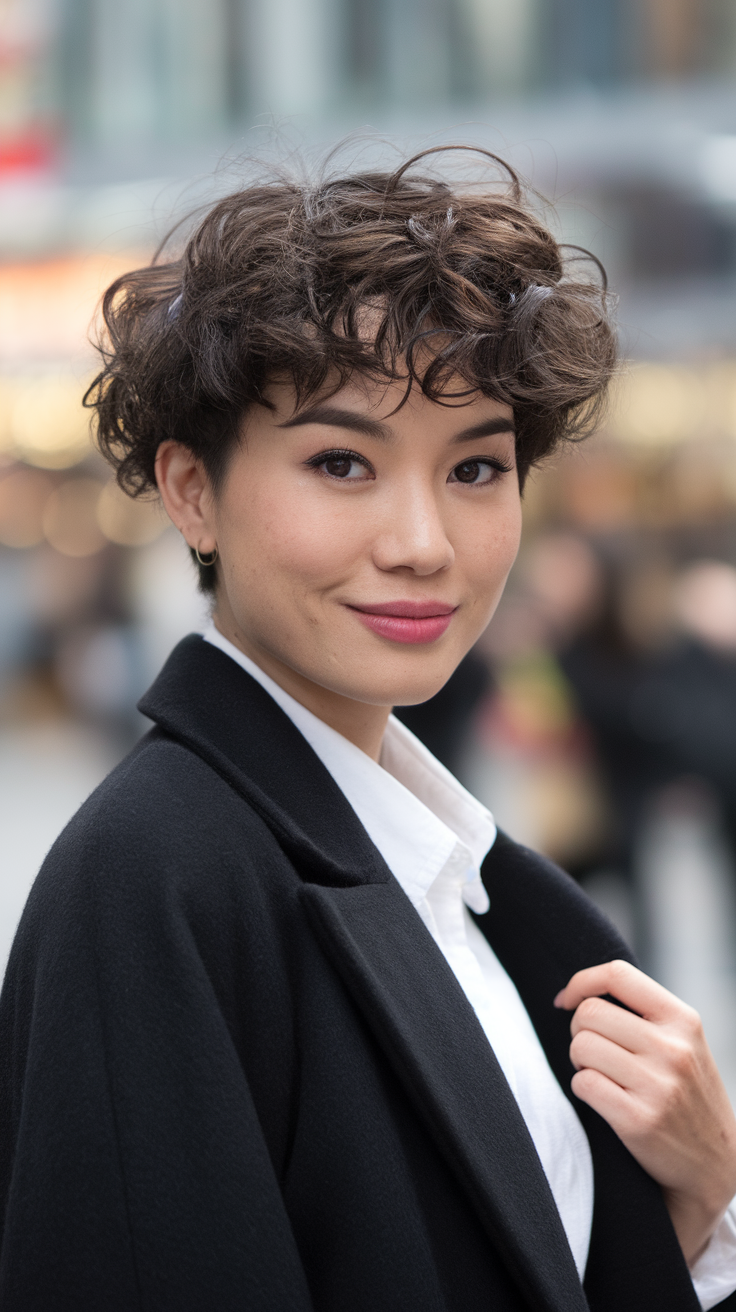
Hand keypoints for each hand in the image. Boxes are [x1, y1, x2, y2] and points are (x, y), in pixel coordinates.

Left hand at [555, 959, 735, 1265]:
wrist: (716, 1163)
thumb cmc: (688, 1094)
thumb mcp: (683, 1043)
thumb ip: (644, 1014)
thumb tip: (577, 994)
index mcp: (683, 1020)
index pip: (618, 975)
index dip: (582, 982)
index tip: (566, 1000)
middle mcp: (672, 1048)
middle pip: (589, 1013)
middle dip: (578, 1031)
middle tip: (593, 1052)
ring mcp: (658, 1085)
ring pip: (580, 1047)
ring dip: (580, 1062)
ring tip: (601, 1074)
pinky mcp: (639, 1120)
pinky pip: (583, 1084)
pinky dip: (582, 1088)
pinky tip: (603, 1097)